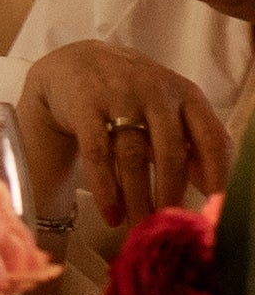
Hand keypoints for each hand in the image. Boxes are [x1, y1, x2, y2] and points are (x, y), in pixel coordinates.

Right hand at [16, 38, 232, 235]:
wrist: (78, 63)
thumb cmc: (136, 98)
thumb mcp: (170, 113)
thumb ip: (195, 149)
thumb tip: (217, 200)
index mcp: (186, 95)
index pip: (212, 138)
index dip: (217, 177)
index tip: (214, 212)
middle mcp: (156, 91)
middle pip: (170, 153)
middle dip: (171, 198)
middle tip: (168, 231)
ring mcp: (119, 94)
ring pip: (133, 157)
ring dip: (138, 200)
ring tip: (139, 229)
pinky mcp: (85, 103)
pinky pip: (97, 153)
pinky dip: (105, 189)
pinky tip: (111, 214)